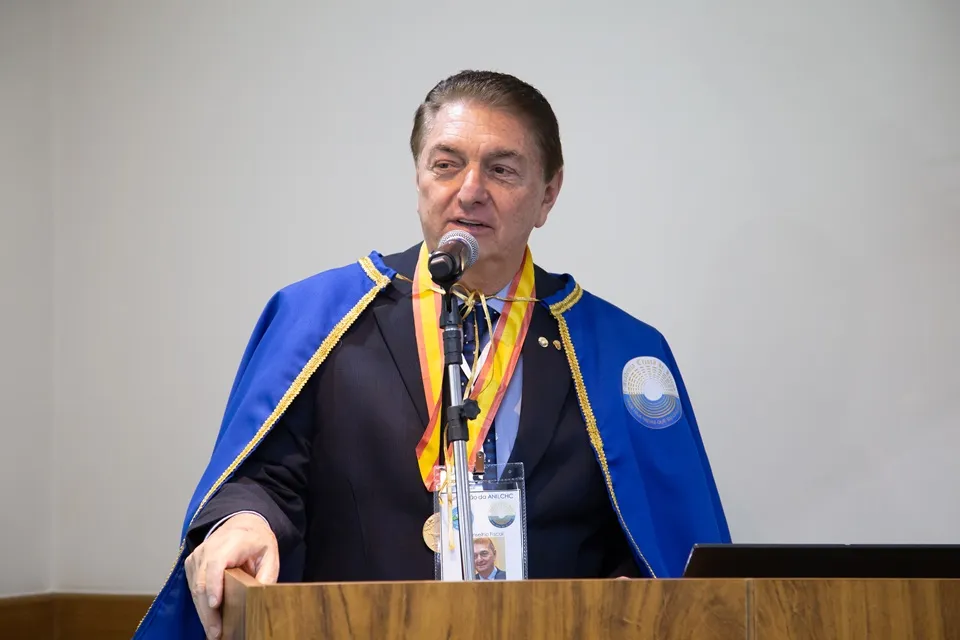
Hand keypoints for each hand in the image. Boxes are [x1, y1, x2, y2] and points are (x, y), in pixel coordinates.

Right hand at [184, 513, 279, 638]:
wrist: (241, 524)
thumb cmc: (255, 540)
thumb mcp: (270, 553)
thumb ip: (267, 574)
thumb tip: (261, 596)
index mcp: (231, 542)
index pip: (216, 563)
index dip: (214, 584)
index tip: (215, 604)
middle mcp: (209, 548)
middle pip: (202, 581)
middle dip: (208, 610)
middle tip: (216, 631)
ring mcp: (198, 556)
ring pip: (194, 588)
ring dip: (203, 612)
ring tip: (214, 631)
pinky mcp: (192, 564)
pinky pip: (192, 588)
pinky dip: (200, 604)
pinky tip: (210, 619)